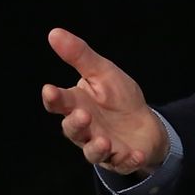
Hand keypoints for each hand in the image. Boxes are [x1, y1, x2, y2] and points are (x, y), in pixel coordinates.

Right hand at [41, 28, 167, 175]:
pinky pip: (122, 162)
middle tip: (83, 115)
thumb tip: (54, 32)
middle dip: (76, 124)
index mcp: (76, 105)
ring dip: (96, 147)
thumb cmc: (118, 97)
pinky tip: (136, 154)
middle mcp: (84, 128)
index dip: (53, 98)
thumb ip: (80, 56)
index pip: (59, 103)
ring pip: (92, 152)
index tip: (49, 89)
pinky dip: (129, 160)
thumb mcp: (102, 72)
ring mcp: (101, 145)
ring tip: (104, 141)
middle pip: (72, 130)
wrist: (144, 123)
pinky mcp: (120, 158)